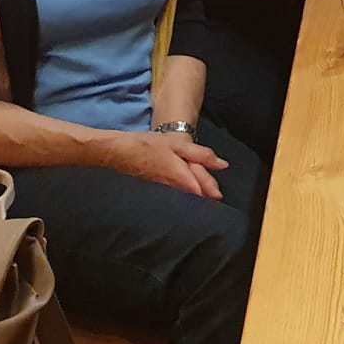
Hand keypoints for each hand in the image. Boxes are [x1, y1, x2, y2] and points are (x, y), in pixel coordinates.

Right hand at [107, 130, 227, 198]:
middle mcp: (173, 188)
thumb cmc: (149, 145)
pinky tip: (186, 195)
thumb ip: (201, 155)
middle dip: (206, 198)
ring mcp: (164, 191)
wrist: (119, 152)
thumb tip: (223, 165)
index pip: (202, 191)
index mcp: (181, 176)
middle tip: (215, 197)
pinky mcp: (156, 191)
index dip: (212, 194)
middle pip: (195, 197)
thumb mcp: (178, 145)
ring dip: (195, 198)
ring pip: (185, 198)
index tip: (219, 196)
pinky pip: (174, 196)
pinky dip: (183, 195)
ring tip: (205, 198)